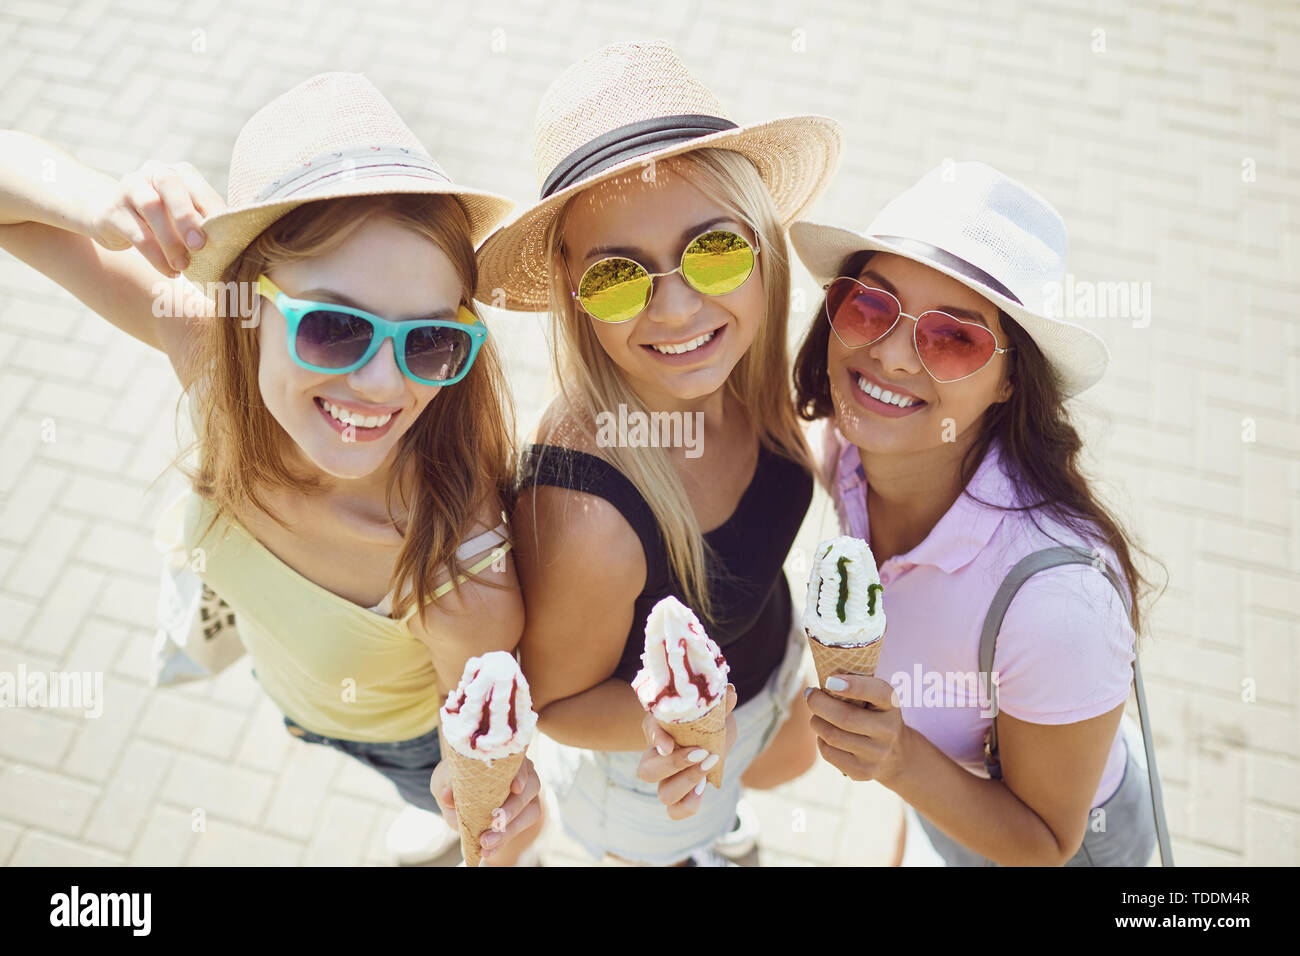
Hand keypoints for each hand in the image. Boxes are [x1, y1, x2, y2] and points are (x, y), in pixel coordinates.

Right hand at [86, 159, 224, 276]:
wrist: (113, 219)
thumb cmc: (163, 221)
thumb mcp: (183, 218)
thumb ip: (205, 223)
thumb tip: (234, 242)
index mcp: (177, 173)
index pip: (197, 186)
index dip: (211, 210)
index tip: (224, 237)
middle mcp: (152, 172)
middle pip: (169, 184)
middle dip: (186, 215)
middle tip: (200, 246)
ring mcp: (128, 188)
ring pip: (150, 207)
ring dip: (170, 240)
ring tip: (183, 265)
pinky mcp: (111, 210)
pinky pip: (135, 233)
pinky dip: (155, 256)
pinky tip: (169, 271)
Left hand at [429, 755, 542, 865]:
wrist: (457, 790)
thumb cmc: (454, 778)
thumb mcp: (445, 779)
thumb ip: (447, 787)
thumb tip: (448, 795)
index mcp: (507, 756)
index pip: (522, 760)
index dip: (521, 773)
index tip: (515, 788)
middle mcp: (523, 772)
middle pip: (531, 787)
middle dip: (512, 810)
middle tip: (493, 825)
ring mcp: (527, 793)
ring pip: (531, 810)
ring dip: (510, 830)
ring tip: (486, 844)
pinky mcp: (524, 812)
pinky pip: (521, 826)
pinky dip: (504, 840)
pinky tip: (487, 851)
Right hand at [636, 684, 736, 819]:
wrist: (714, 736)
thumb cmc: (707, 718)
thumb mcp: (713, 709)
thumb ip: (720, 703)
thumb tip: (730, 692)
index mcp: (659, 729)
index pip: (649, 730)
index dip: (656, 738)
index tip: (669, 744)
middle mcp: (657, 757)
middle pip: (647, 771)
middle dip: (675, 765)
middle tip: (701, 752)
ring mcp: (668, 780)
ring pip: (663, 794)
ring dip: (687, 783)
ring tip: (708, 767)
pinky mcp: (682, 796)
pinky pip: (676, 812)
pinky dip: (690, 804)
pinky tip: (703, 788)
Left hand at [805, 674, 907, 786]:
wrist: (896, 755)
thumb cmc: (875, 716)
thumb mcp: (875, 698)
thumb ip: (855, 686)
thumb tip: (823, 680)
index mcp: (892, 705)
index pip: (878, 692)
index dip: (854, 686)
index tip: (830, 680)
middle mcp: (888, 731)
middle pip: (845, 718)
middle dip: (818, 703)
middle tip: (810, 694)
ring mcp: (877, 754)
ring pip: (832, 736)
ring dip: (816, 721)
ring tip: (817, 715)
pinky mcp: (863, 772)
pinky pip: (829, 753)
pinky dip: (820, 740)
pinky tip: (825, 734)